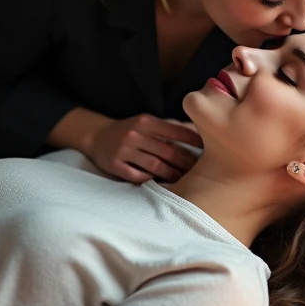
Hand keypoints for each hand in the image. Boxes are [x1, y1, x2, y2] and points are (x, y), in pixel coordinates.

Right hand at [87, 114, 201, 183]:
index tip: (207, 147)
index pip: (174, 131)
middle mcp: (134, 135)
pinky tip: (163, 184)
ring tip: (185, 179)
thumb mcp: (146, 122)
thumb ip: (168, 128)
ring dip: (172, 174)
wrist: (97, 136)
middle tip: (199, 170)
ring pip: (155, 166)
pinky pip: (138, 176)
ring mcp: (124, 151)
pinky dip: (152, 180)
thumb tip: (197, 133)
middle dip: (185, 162)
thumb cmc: (129, 130)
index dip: (192, 141)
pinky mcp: (115, 165)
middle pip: (167, 152)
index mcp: (145, 121)